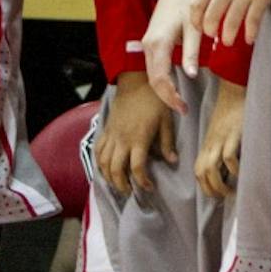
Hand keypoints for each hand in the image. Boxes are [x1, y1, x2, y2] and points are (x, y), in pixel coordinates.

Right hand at [93, 71, 176, 194]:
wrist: (135, 80)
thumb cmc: (154, 99)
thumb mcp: (166, 120)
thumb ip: (167, 142)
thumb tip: (172, 161)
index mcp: (139, 139)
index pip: (137, 168)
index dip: (142, 182)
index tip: (149, 188)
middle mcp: (122, 139)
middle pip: (116, 170)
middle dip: (121, 185)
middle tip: (130, 191)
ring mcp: (112, 134)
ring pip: (103, 162)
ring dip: (109, 177)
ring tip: (117, 184)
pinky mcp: (106, 128)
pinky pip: (98, 149)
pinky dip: (99, 162)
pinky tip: (105, 168)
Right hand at [142, 0, 206, 112]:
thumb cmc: (189, 2)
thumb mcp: (194, 27)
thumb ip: (192, 52)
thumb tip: (191, 75)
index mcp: (158, 42)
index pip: (159, 79)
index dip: (170, 96)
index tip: (184, 108)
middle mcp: (149, 44)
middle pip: (153, 80)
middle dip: (166, 97)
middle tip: (184, 109)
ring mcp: (148, 43)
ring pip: (151, 74)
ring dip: (163, 90)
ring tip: (180, 102)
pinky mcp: (152, 41)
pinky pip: (153, 66)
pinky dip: (161, 79)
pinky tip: (174, 86)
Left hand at [193, 0, 270, 47]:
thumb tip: (207, 7)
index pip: (196, 3)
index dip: (195, 20)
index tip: (198, 27)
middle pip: (211, 16)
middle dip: (210, 31)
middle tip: (213, 37)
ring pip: (231, 23)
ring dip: (228, 37)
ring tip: (229, 41)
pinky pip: (253, 21)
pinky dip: (250, 33)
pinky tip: (249, 38)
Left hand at [195, 81, 243, 197]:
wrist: (234, 91)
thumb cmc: (230, 114)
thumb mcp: (220, 134)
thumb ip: (220, 150)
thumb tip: (227, 171)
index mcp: (207, 144)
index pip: (198, 171)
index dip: (204, 187)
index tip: (216, 196)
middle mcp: (211, 144)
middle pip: (201, 173)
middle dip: (210, 190)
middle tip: (224, 198)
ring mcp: (221, 139)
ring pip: (211, 168)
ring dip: (219, 185)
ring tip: (232, 193)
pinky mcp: (233, 134)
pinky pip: (228, 157)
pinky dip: (234, 169)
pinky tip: (241, 174)